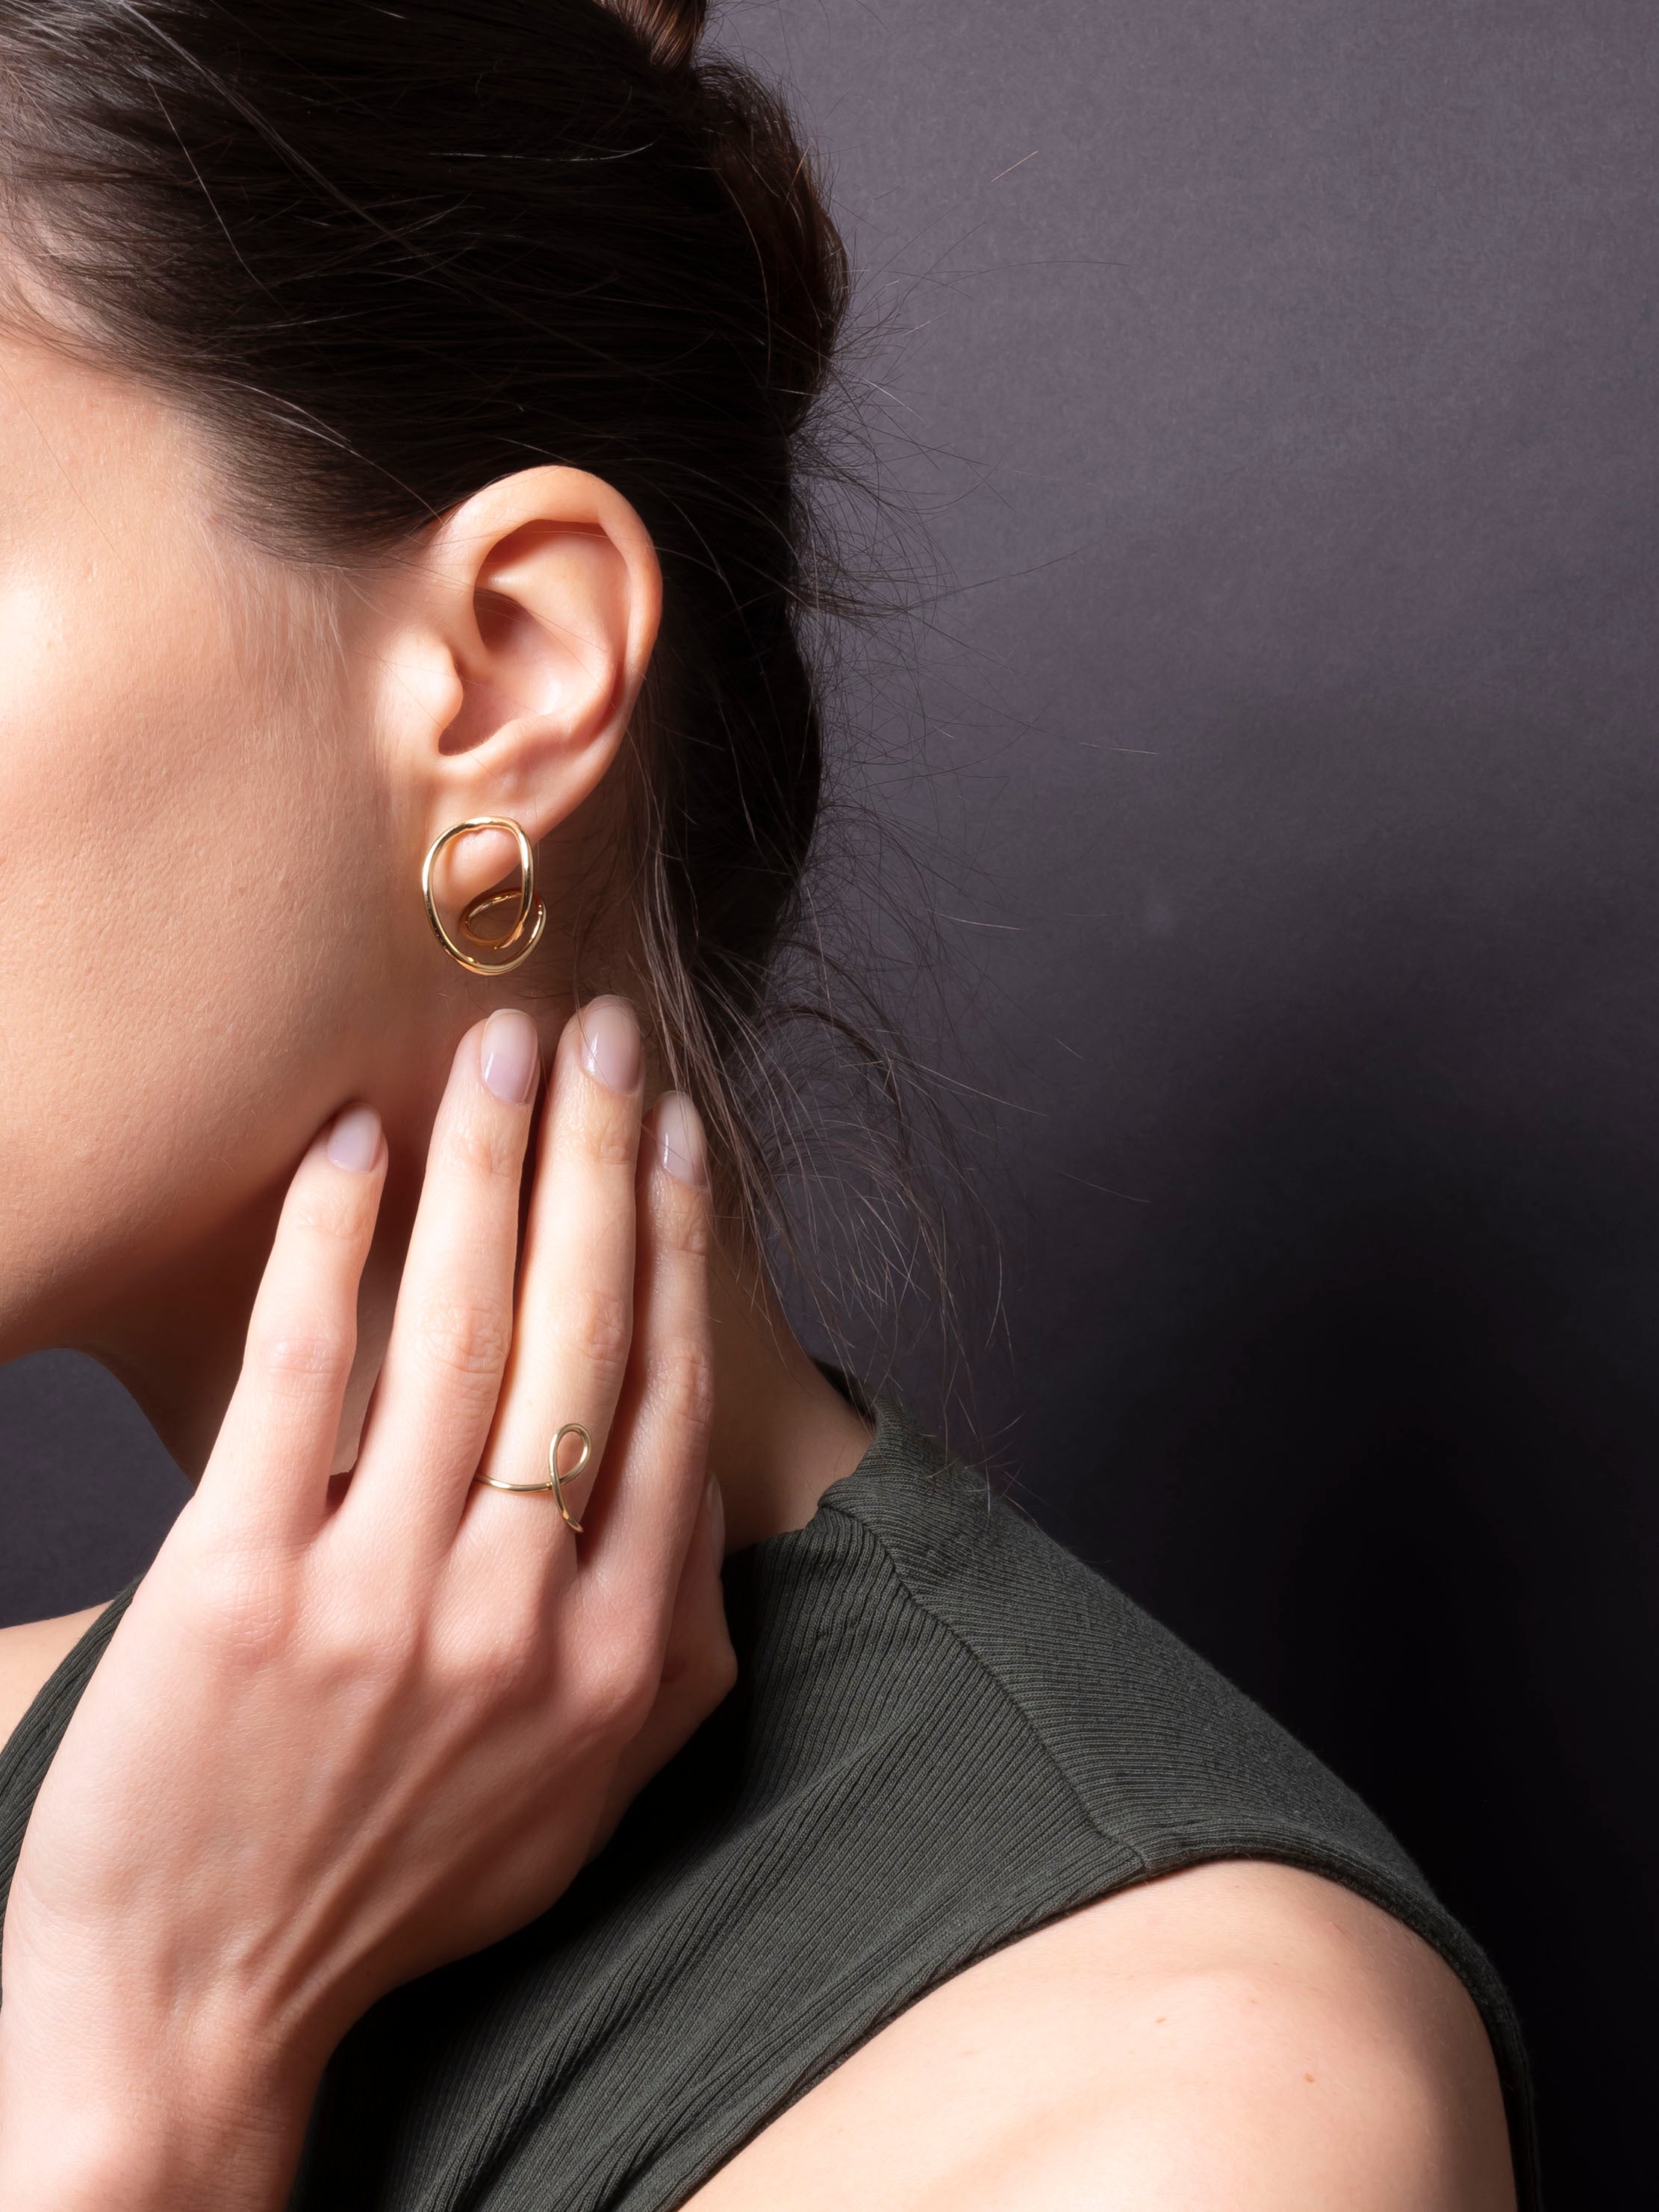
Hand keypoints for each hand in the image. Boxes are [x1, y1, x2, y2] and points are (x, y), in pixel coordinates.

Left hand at [0, 999, 733, 2210]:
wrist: (199, 2010)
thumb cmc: (399, 1882)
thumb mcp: (585, 1794)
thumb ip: (671, 1651)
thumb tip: (705, 1493)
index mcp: (629, 1661)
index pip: (668, 1400)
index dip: (674, 1245)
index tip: (672, 1131)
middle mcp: (526, 1621)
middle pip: (584, 1337)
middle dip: (599, 1161)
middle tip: (597, 1033)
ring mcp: (382, 1604)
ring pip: (462, 1334)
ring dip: (487, 1168)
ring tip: (494, 1056)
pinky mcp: (239, 1591)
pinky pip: (302, 1377)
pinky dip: (334, 1247)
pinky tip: (353, 1151)